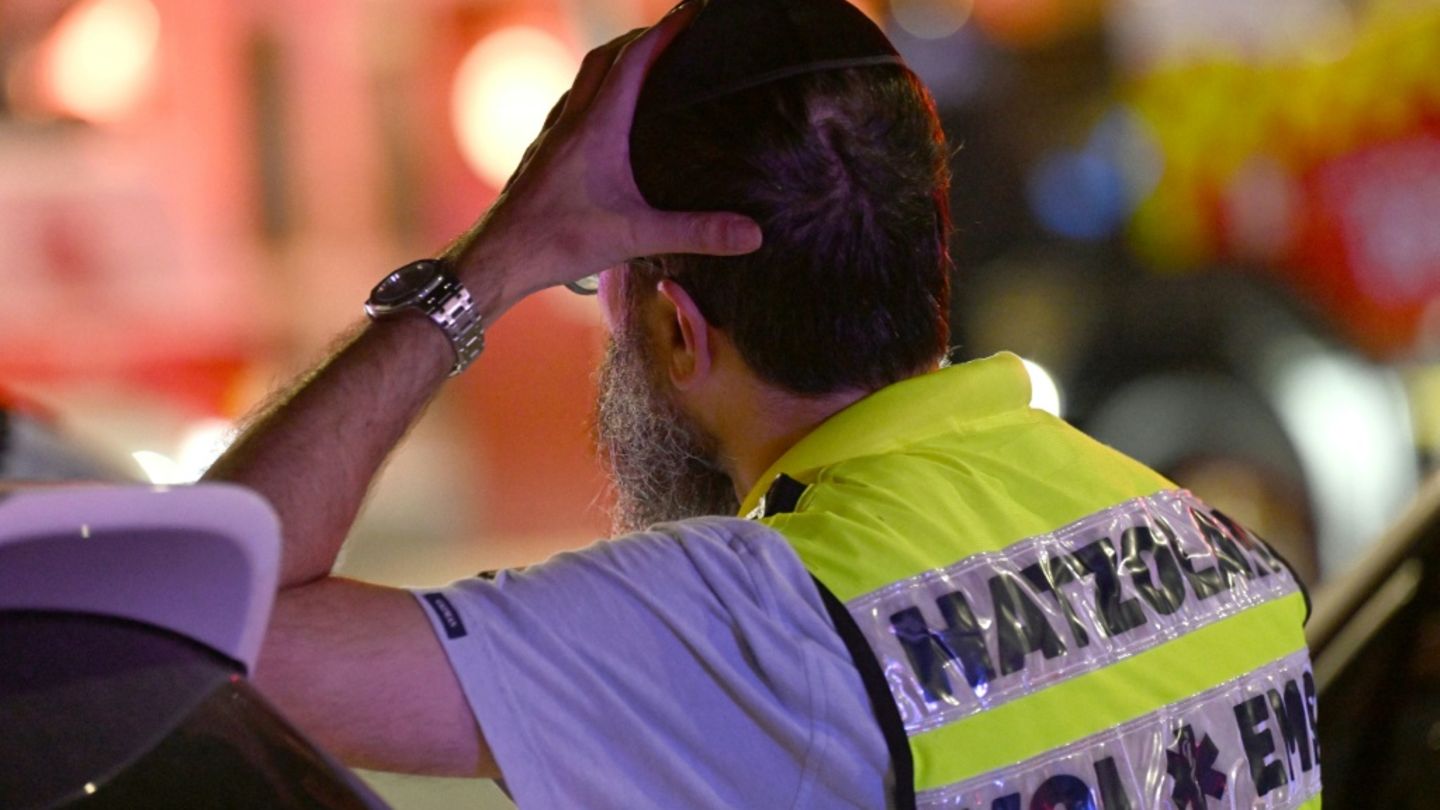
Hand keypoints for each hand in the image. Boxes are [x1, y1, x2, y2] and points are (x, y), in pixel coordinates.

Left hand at [444, 1, 762, 320]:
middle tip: (673, 34)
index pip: (635, 58)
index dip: (666, 30)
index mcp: (597, 125)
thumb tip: (752, 233)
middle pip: (606, 57)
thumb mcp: (637, 236)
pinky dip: (591, 96)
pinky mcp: (541, 157)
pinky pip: (568, 109)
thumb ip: (697, 232)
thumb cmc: (557, 242)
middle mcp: (571, 121)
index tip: (692, 13)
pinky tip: (600, 119)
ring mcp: (551, 137)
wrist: (497, 258)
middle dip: (642, 38)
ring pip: (583, 80)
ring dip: (613, 62)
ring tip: (641, 67)